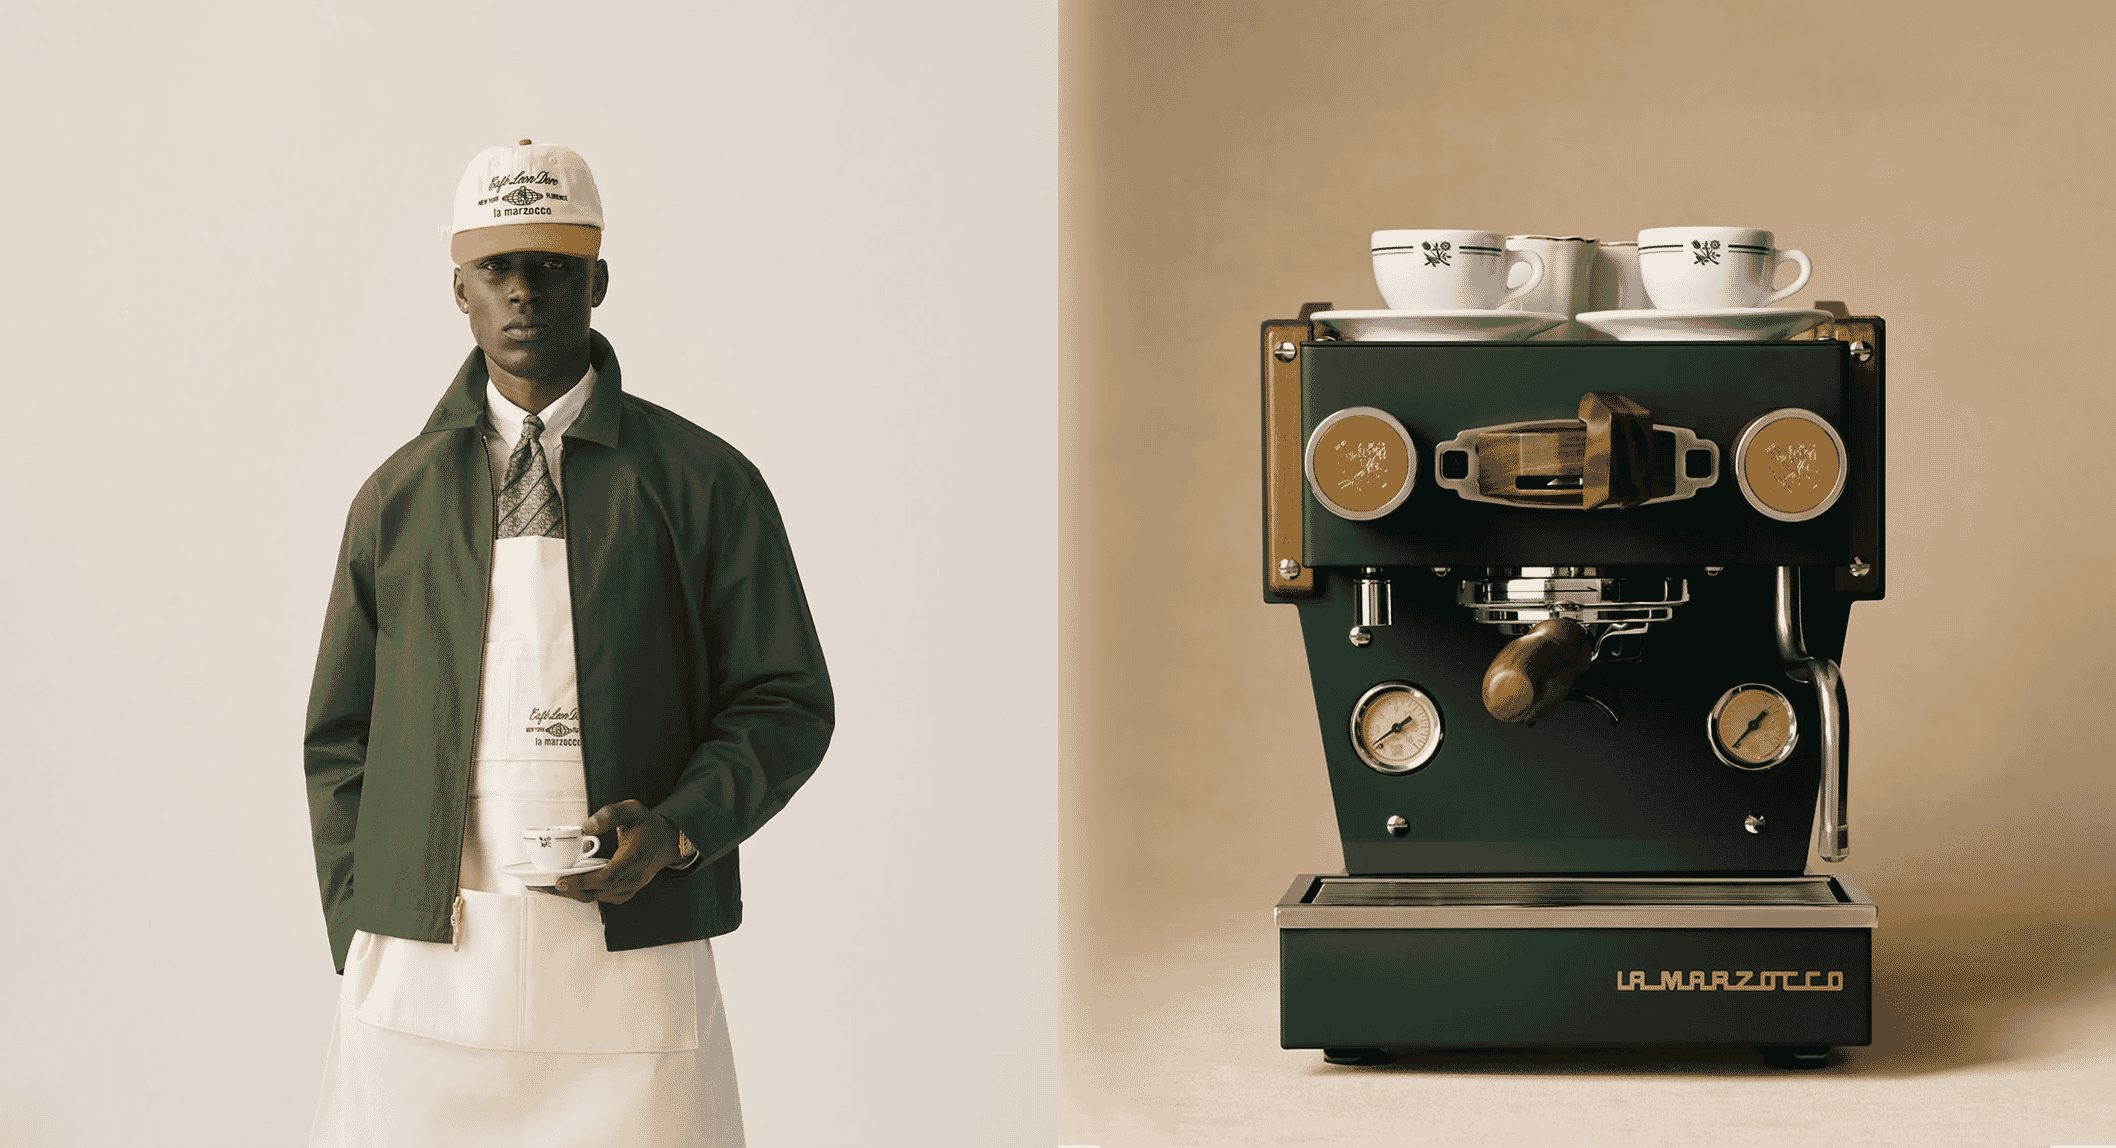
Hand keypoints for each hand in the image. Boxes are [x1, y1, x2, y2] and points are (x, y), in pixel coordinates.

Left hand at [534, 799, 683, 904]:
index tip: (560, 881)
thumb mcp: (632, 809)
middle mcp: (632, 878)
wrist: (668, 842)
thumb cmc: (648, 825)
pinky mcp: (625, 892)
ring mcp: (630, 888)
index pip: (607, 877)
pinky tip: (566, 887)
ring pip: (596, 898)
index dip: (582, 881)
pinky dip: (582, 894)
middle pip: (596, 892)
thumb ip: (610, 814)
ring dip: (571, 893)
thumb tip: (585, 828)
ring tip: (545, 886)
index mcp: (634, 858)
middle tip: (540, 885)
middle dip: (566, 891)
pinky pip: (600, 898)